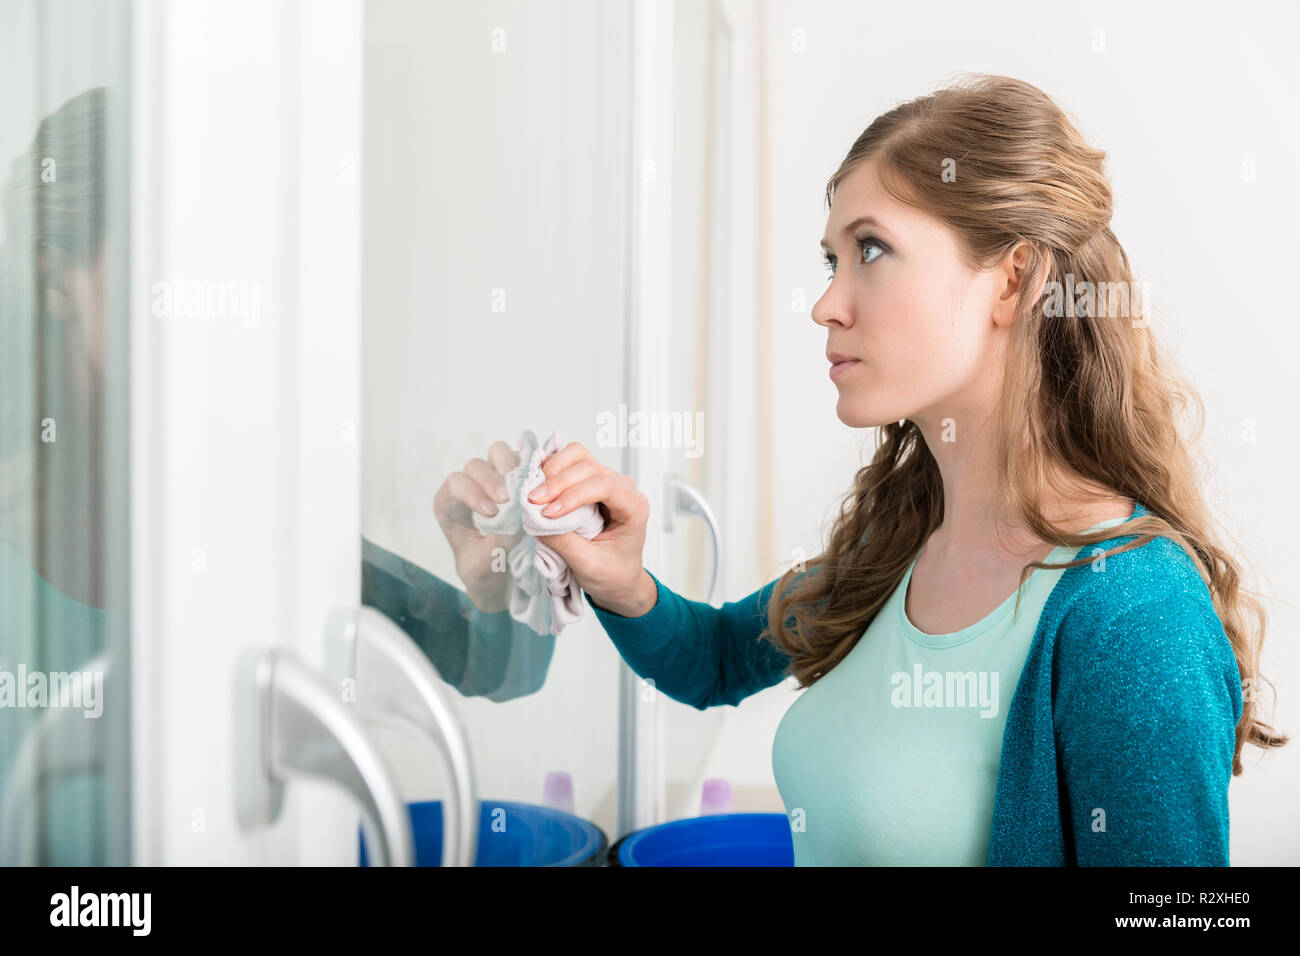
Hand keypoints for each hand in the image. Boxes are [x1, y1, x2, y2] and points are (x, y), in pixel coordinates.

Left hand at [432, 440, 524, 612]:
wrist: (502, 581)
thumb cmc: (486, 572)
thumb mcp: (485, 564)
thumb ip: (498, 540)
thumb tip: (518, 518)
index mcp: (451, 505)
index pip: (456, 483)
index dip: (474, 492)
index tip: (491, 513)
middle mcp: (471, 487)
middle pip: (477, 464)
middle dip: (493, 479)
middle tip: (509, 501)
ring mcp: (496, 479)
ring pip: (500, 454)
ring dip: (514, 468)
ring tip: (526, 492)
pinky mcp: (519, 479)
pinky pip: (525, 461)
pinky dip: (534, 469)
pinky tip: (542, 488)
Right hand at [525, 441, 653, 615]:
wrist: (618, 579)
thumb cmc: (611, 573)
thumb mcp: (587, 565)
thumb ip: (563, 541)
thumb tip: (536, 517)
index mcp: (634, 508)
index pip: (605, 486)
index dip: (573, 494)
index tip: (549, 513)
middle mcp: (624, 488)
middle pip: (588, 466)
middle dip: (558, 482)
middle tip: (533, 502)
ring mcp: (607, 480)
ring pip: (578, 456)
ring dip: (553, 470)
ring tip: (536, 493)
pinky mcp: (590, 480)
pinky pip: (570, 462)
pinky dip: (552, 468)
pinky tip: (540, 483)